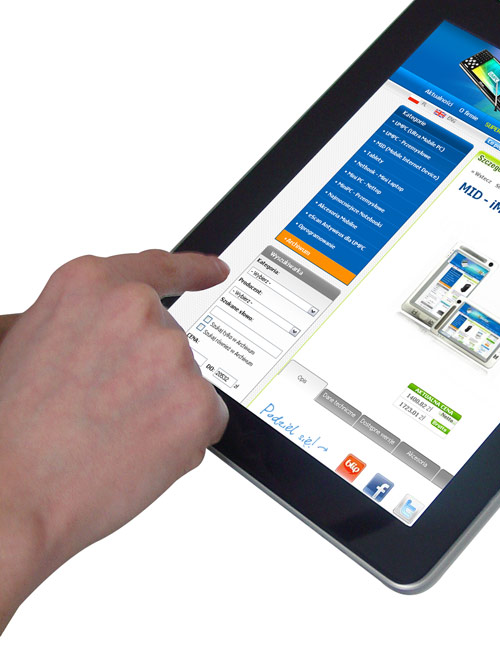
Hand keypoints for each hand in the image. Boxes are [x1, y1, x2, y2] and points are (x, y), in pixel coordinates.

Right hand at [0, 250, 229, 632]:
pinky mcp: (197, 402)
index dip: (191, 270)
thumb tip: (126, 327)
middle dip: (147, 376)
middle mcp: (135, 309)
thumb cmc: (11, 430)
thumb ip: (85, 323)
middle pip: (169, 342)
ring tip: (108, 435)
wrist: (11, 494)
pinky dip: (182, 440)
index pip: (156, 268)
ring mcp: (170, 354)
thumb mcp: (28, 345)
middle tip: (99, 410)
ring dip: (162, 408)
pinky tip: (137, 452)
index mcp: (89, 286)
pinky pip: (206, 419)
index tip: (216, 270)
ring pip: (187, 384)